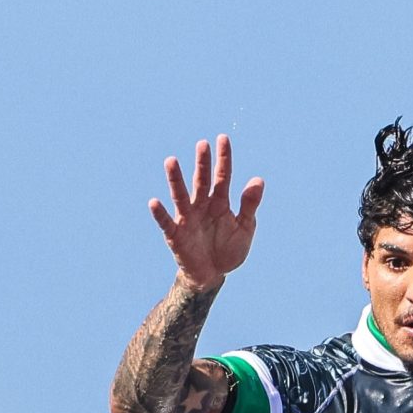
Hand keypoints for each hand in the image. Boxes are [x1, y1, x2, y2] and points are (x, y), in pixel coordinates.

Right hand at [148, 134, 263, 289]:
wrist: (212, 274)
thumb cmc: (228, 249)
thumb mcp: (245, 227)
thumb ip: (249, 205)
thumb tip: (258, 180)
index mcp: (220, 202)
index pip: (222, 176)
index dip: (223, 158)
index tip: (223, 138)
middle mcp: (202, 205)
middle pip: (201, 180)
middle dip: (202, 163)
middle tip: (202, 144)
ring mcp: (188, 218)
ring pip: (181, 195)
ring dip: (176, 179)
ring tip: (171, 161)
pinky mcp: (176, 234)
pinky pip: (166, 222)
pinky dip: (160, 213)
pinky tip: (154, 202)